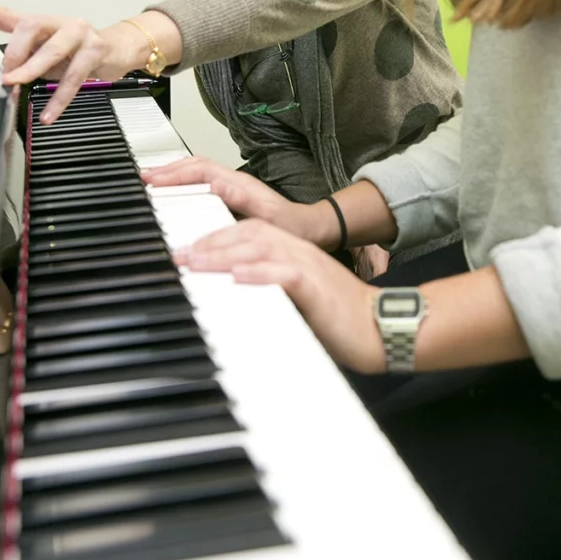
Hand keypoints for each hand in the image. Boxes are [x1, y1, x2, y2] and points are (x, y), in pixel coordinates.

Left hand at [0, 0, 148, 122]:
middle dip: (14, 52)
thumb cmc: (79, 53)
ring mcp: (80, 33)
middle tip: (4, 76)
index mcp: (43, 24)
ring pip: (52, 51)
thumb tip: (7, 83)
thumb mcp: (50, 55)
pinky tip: (49, 115)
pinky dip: (59, 99)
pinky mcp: (96, 50)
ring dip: (31, 71)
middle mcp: (60, 22)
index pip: (9, 14)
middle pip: (30, 26)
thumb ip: (28, 63)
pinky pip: (74, 77)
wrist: (121, 49)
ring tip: (16, 87)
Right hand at [143, 157, 336, 246]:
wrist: (312, 230)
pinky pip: (202, 184)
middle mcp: (235, 182)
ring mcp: (234, 188)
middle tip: (143, 178)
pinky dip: (184, 184)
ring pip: (198, 173)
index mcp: (240, 184)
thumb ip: (243, 205)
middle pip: (195, 166)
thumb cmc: (293, 228)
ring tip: (152, 181)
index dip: (175, 174)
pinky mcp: (232, 197)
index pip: (201, 170)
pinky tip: (174, 194)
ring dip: (174, 174)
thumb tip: (216, 189)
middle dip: (168, 170)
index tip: (153, 180)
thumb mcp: (268, 221)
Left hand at [180, 220, 384, 372]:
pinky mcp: (316, 287)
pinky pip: (285, 274)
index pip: (249, 232)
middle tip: (180, 255)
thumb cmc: (338, 319)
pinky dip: (260, 273)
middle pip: (249, 234)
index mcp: (293, 252)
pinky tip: (238, 276)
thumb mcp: (297, 300)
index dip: (215, 237)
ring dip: (224, 254)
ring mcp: (307, 267)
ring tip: (196, 262)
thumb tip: (233, 300)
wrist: (380, 327)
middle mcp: (298, 252)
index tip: (187, 251)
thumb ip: (268, 292)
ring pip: (260, 248)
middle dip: (211, 243)